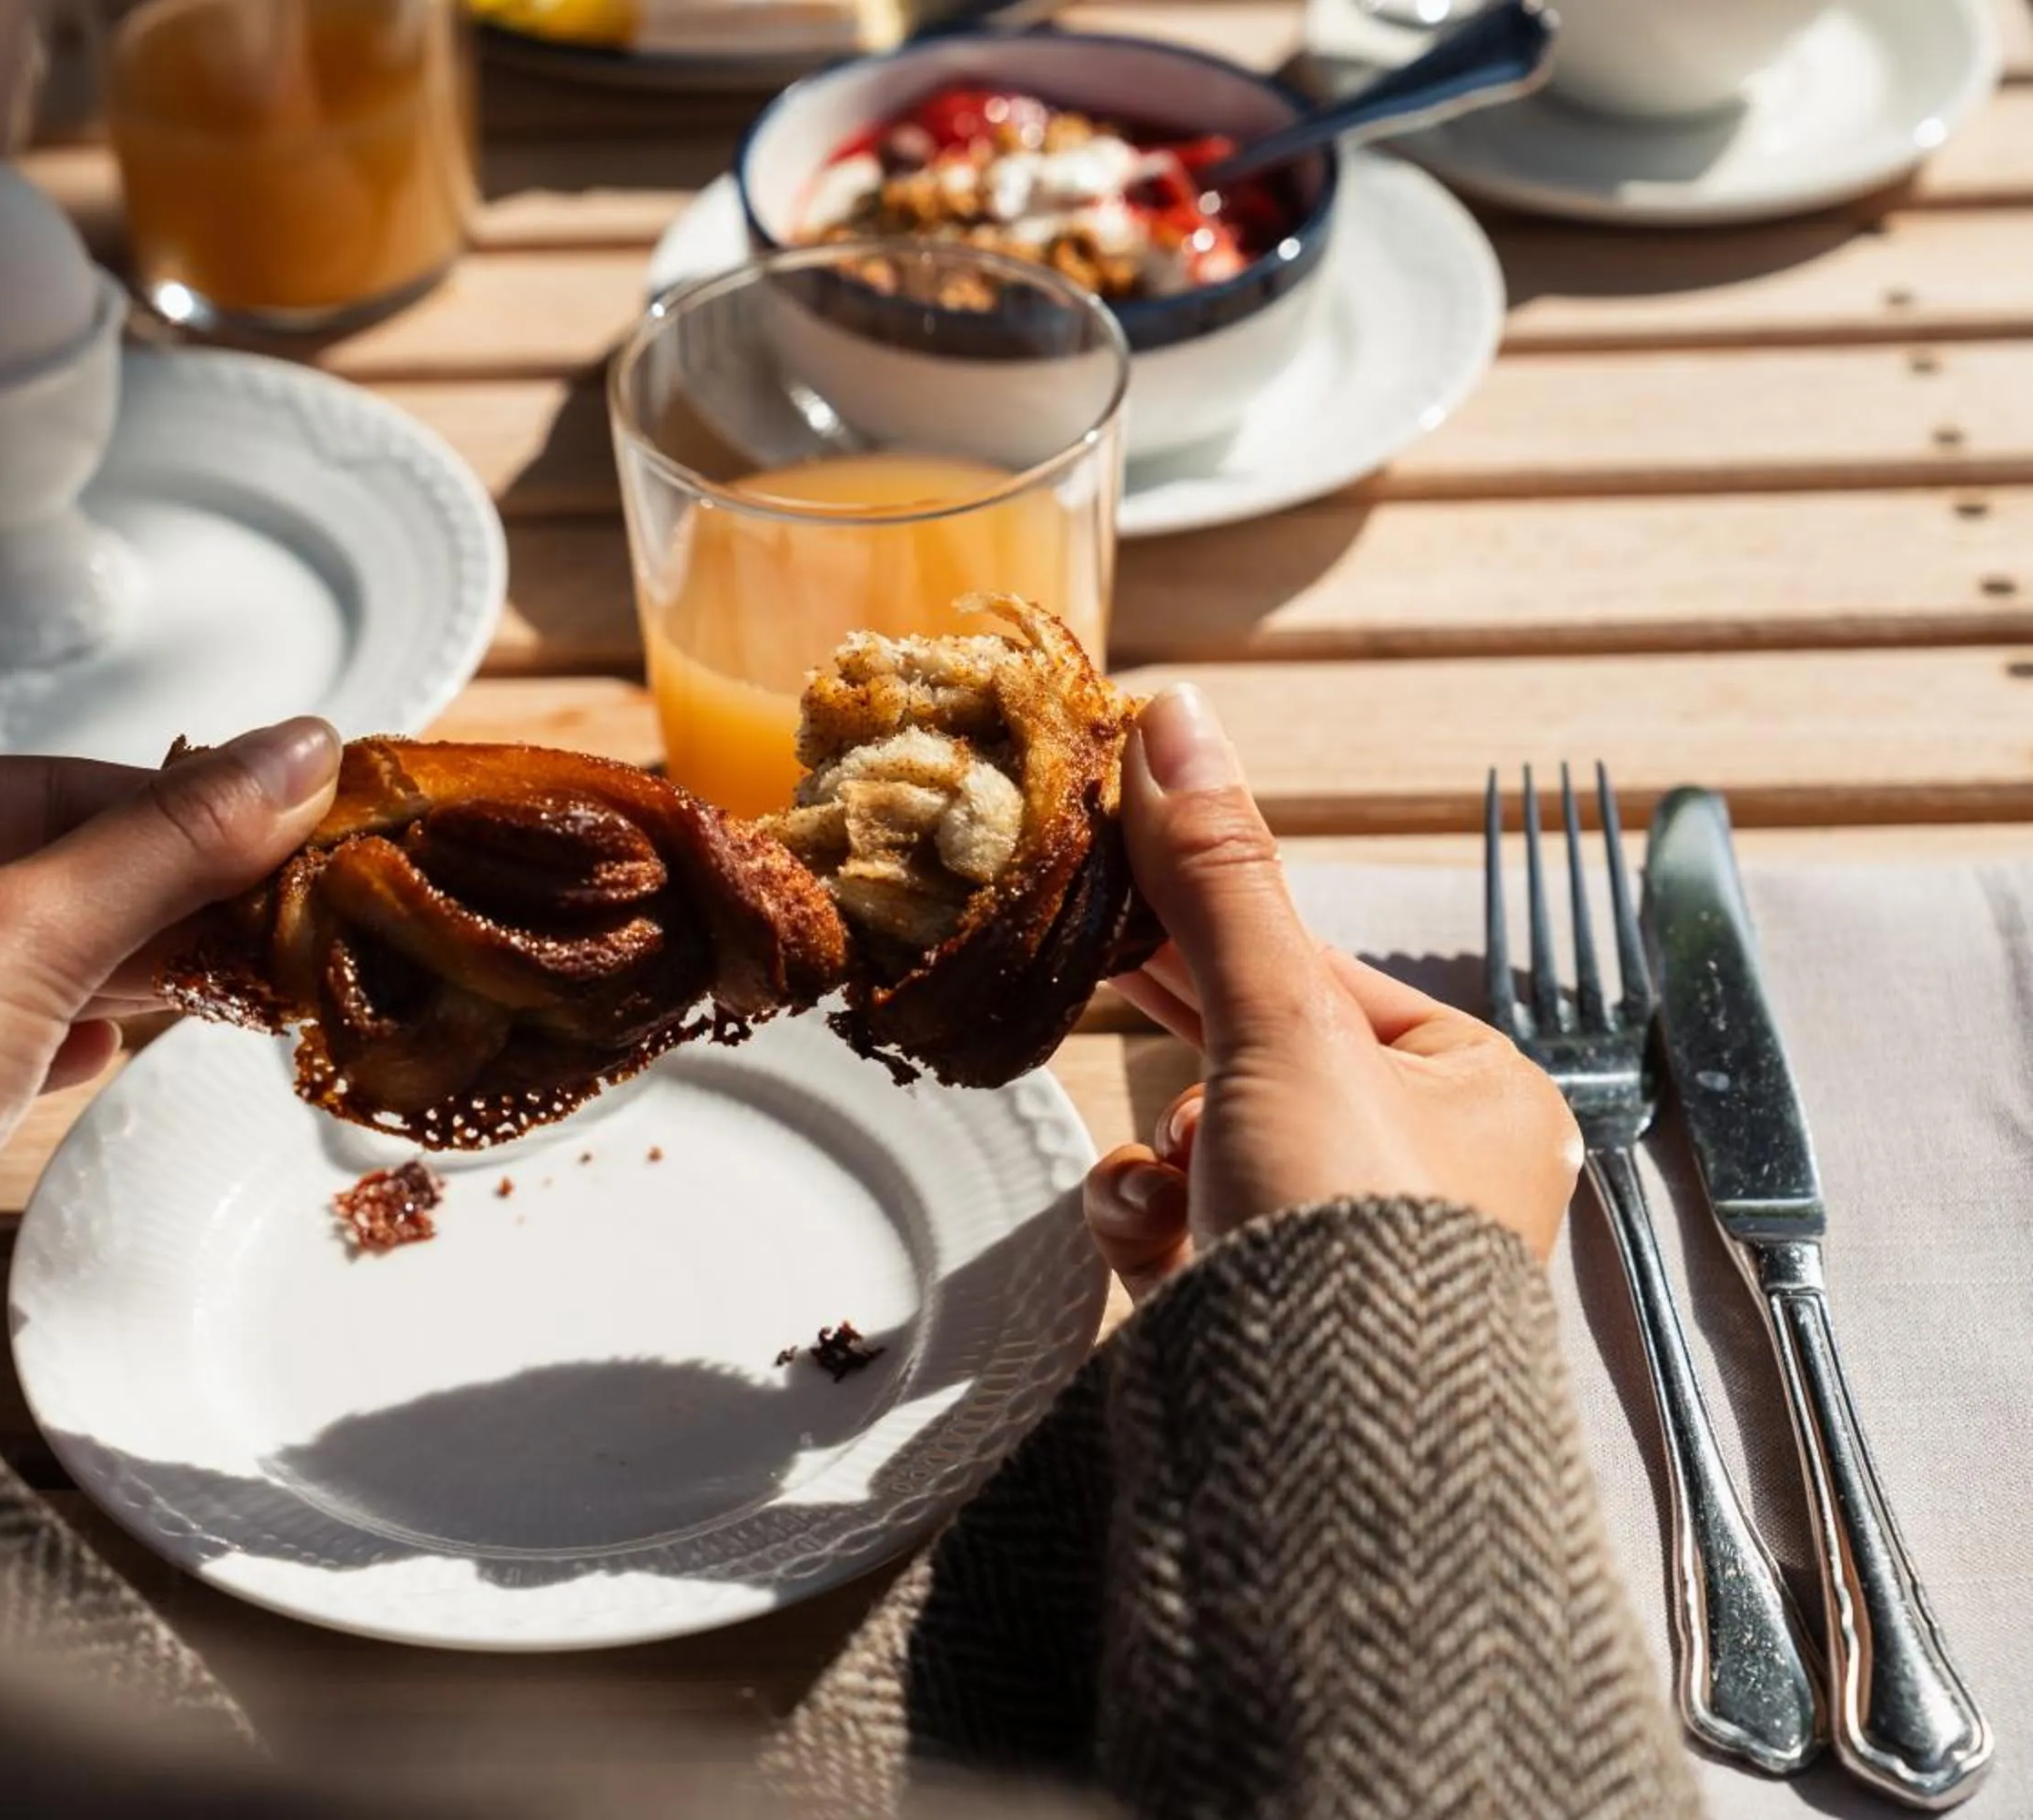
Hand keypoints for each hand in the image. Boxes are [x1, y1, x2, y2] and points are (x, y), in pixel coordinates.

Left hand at [0, 719, 341, 1353]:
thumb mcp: (27, 934)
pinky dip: (64, 1033)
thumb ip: (170, 842)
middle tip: (285, 912)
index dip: (183, 809)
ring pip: (25, 956)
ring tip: (232, 974)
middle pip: (42, 866)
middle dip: (164, 893)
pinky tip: (108, 1046)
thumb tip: (300, 747)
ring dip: (128, 966)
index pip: (50, 783)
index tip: (299, 827)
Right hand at [1083, 686, 1579, 1304]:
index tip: (1115, 874)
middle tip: (1087, 969)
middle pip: (1256, 1053)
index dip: (1209, 923)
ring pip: (1204, 1139)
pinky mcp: (1271, 1312)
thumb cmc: (1349, 1234)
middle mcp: (1428, 1167)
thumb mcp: (1281, 1030)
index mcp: (1478, 1090)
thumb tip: (1177, 715)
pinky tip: (1162, 1250)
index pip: (1317, 969)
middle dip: (1182, 1046)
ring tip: (1180, 1188)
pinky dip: (1153, 1226)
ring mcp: (1346, 1246)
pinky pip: (1183, 1225)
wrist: (1316, 1457)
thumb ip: (1218, 879)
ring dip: (1164, 1154)